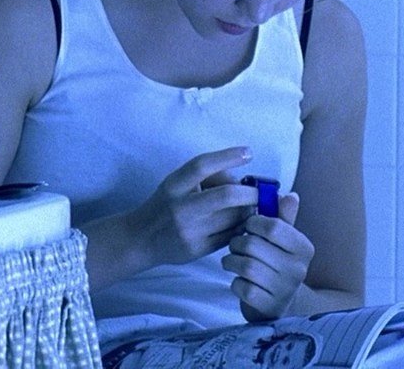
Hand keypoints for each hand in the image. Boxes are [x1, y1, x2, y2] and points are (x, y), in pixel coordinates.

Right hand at [128, 147, 258, 267]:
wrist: (141, 239)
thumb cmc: (166, 204)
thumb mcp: (177, 183)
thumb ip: (206, 177)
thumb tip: (242, 180)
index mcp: (173, 185)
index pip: (202, 166)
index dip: (227, 157)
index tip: (248, 153)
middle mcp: (181, 208)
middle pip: (226, 195)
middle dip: (251, 193)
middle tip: (262, 191)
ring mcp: (189, 232)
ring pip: (233, 218)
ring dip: (249, 210)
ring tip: (251, 207)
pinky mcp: (197, 250)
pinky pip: (230, 236)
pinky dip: (241, 227)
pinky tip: (241, 223)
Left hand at [222, 192, 314, 321]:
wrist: (279, 304)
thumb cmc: (276, 263)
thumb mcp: (283, 240)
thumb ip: (283, 218)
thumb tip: (290, 195)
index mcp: (304, 248)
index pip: (273, 226)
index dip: (253, 223)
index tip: (248, 226)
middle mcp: (298, 269)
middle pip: (253, 245)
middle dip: (237, 243)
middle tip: (235, 245)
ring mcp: (285, 290)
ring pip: (246, 266)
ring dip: (231, 262)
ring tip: (232, 261)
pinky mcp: (269, 307)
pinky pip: (242, 288)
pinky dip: (235, 283)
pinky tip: (239, 280)